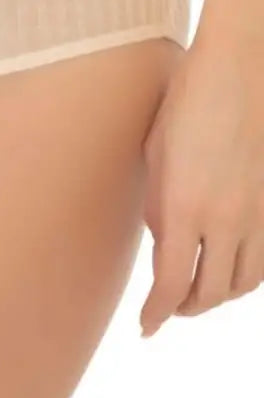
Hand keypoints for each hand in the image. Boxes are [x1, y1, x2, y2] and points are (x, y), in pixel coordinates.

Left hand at [139, 35, 263, 336]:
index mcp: (185, 205)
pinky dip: (244, 274)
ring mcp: (256, 212)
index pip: (171, 283)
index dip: (157, 313)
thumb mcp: (156, 153)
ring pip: (243, 283)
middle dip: (185, 308)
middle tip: (166, 308)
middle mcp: (225, 218)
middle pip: (210, 292)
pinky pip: (262, 258)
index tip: (146, 326)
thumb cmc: (185, 102)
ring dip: (217, 296)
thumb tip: (162, 240)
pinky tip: (227, 264)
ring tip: (196, 291)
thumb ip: (157, 205)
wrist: (238, 70)